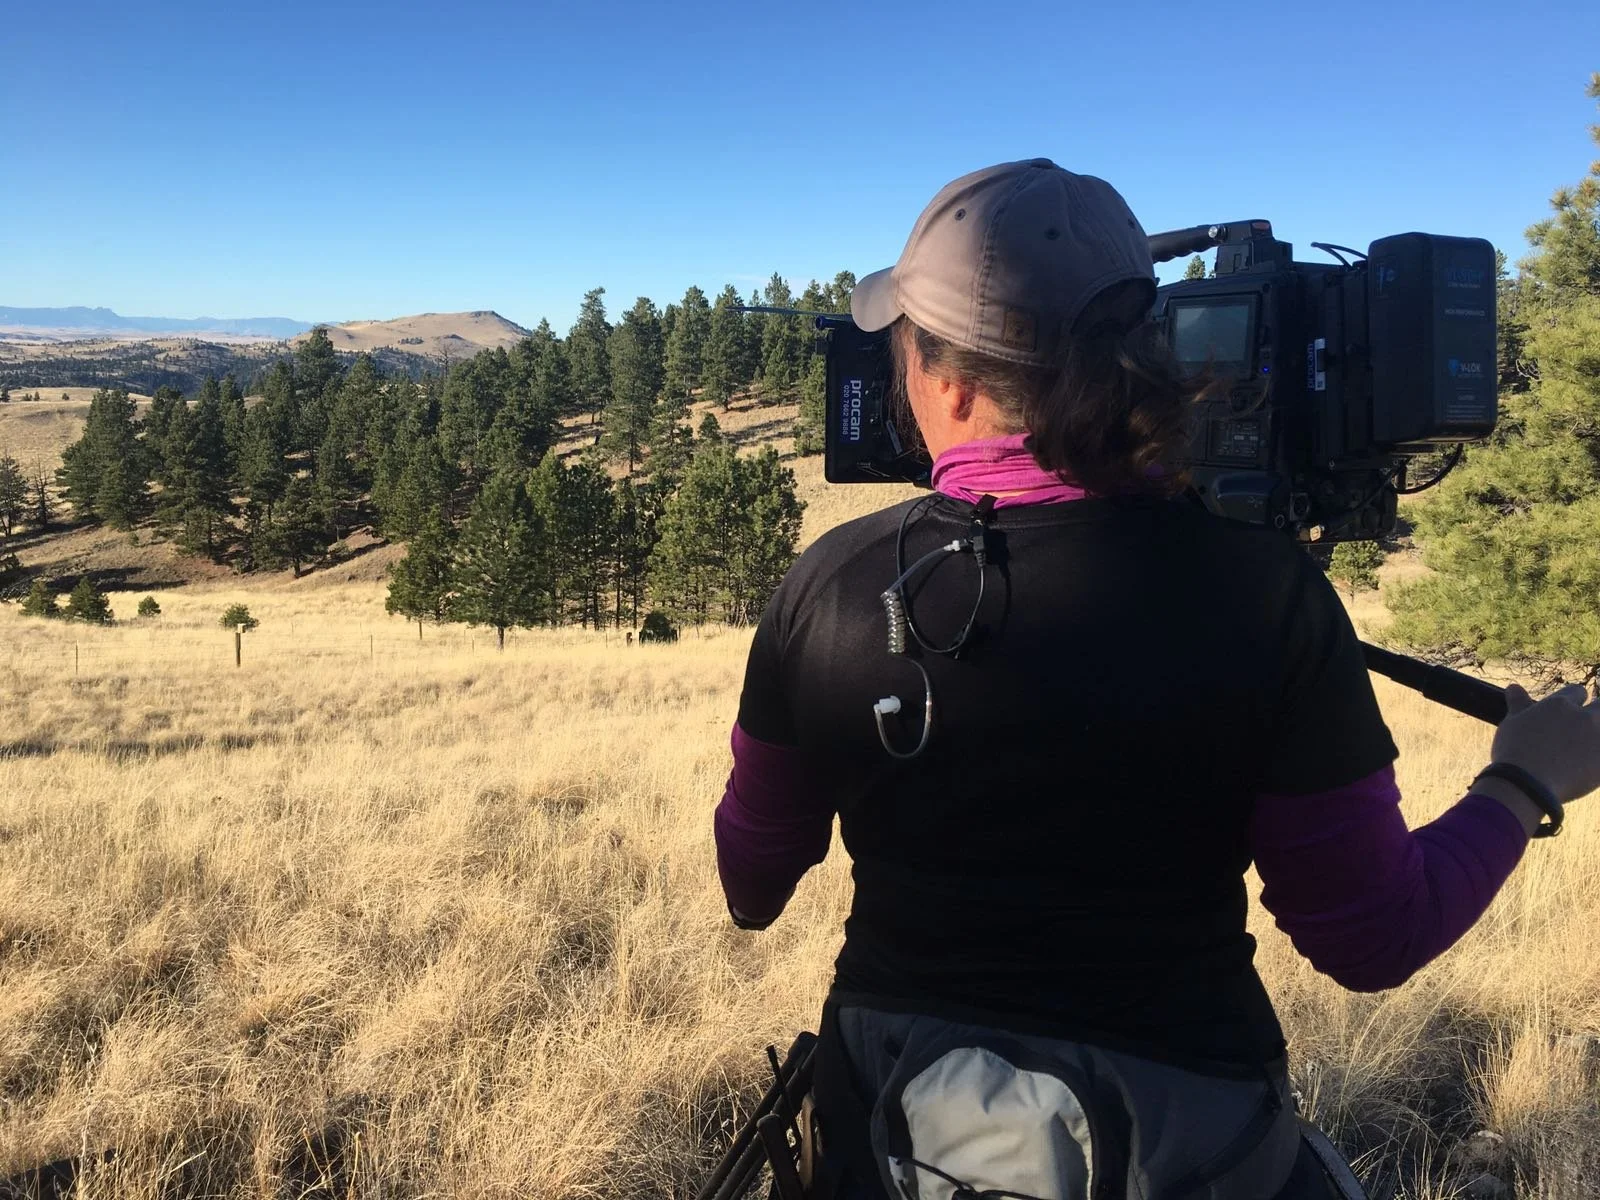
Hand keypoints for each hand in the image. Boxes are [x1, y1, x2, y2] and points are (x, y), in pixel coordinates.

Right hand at [1489, 683, 1599, 804]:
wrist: (1527, 785)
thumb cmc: (1514, 751)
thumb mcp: (1512, 724)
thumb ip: (1518, 704)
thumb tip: (1513, 687)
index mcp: (1559, 705)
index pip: (1577, 692)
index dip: (1574, 701)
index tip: (1568, 712)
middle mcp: (1584, 717)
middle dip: (1595, 712)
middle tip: (1583, 727)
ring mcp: (1598, 740)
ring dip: (1595, 736)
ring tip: (1584, 748)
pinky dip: (1597, 759)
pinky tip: (1588, 767)